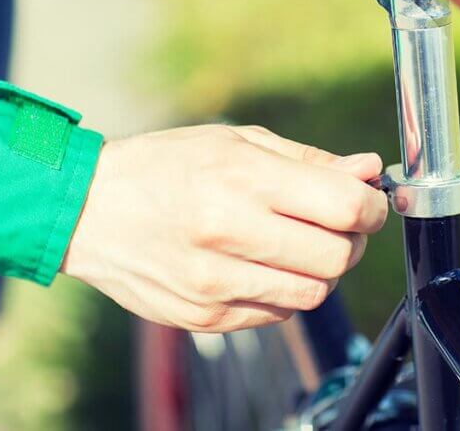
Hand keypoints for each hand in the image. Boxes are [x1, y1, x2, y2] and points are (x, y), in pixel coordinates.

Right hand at [61, 125, 387, 331]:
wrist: (87, 211)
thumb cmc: (167, 166)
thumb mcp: (237, 142)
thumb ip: (309, 161)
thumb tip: (369, 170)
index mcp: (242, 177)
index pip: (344, 205)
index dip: (372, 206)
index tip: (368, 203)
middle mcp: (228, 231)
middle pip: (337, 256)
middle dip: (351, 241)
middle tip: (336, 225)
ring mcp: (214, 282)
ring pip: (312, 293)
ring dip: (321, 271)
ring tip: (299, 246)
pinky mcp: (204, 318)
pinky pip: (277, 315)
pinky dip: (285, 292)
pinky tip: (263, 266)